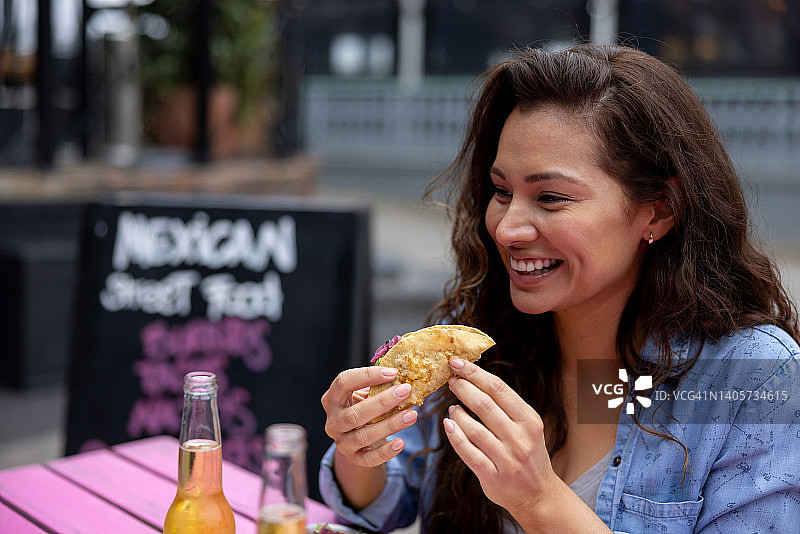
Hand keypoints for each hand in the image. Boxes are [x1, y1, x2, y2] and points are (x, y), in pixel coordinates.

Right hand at [321, 366, 418, 467]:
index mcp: (332, 399)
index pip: (343, 382)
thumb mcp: (364, 394)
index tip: (393, 372)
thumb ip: (377, 385)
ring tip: (412, 415)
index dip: (367, 376)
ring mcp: (342, 442)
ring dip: (390, 425)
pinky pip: (369, 458)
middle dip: (382, 402)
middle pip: (354, 414)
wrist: (356, 436)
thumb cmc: (363, 407)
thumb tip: (403, 376)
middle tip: (406, 390)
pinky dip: (385, 452)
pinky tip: (401, 442)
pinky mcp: (354, 458)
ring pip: (363, 436)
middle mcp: (333, 422)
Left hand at [443, 358, 559, 517]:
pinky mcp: (493, 476)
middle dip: (463, 388)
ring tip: (452, 407)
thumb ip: (506, 406)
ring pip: (473, 428)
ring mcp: (507, 459)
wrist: (539, 495)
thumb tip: (474, 378)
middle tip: (450, 380)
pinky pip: (468, 452)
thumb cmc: (529, 453)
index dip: (474, 373)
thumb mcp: (528, 426)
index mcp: (529, 420)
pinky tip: (448, 425)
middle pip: (484, 404)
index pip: (498, 388)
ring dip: (457, 414)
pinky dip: (455, 437)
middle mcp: (520, 438)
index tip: (456, 362)